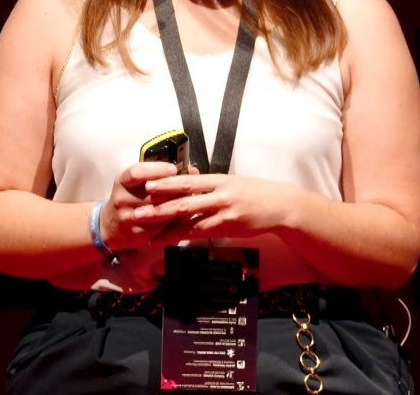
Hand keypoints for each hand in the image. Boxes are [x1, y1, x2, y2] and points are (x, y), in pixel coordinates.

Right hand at [100, 161, 198, 251]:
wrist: (110, 226)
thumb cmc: (129, 197)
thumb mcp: (136, 182)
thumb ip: (160, 173)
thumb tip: (191, 170)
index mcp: (122, 182)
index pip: (137, 173)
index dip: (157, 170)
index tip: (174, 169)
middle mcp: (122, 199)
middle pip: (153, 193)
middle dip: (176, 189)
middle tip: (193, 186)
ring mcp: (129, 218)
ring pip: (160, 211)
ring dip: (179, 205)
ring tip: (194, 200)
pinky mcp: (138, 234)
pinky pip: (162, 227)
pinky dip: (177, 221)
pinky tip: (188, 216)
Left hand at [136, 174, 297, 241]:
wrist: (281, 205)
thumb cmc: (256, 193)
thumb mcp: (233, 182)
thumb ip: (210, 183)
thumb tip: (188, 178)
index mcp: (219, 179)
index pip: (188, 181)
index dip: (166, 184)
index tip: (148, 186)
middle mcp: (221, 194)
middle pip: (185, 201)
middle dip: (159, 208)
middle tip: (139, 213)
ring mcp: (226, 212)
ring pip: (191, 220)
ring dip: (168, 228)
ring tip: (149, 233)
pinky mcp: (230, 227)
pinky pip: (204, 233)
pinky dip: (186, 237)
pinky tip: (173, 241)